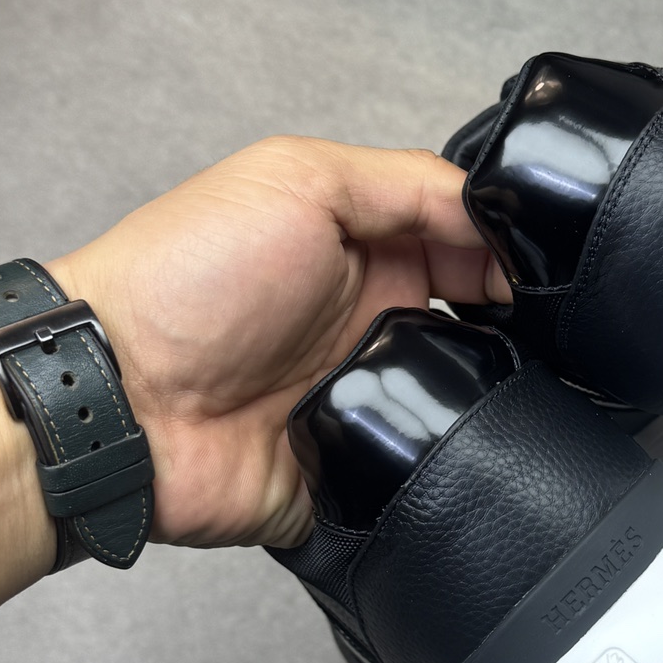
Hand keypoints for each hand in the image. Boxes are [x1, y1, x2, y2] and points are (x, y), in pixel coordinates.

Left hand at [49, 136, 509, 550]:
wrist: (116, 398)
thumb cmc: (185, 277)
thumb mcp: (300, 179)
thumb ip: (410, 185)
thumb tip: (501, 217)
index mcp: (368, 254)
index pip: (475, 252)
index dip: (517, 260)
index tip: (546, 276)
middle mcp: (375, 328)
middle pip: (489, 335)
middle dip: (520, 336)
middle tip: (540, 336)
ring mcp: (367, 405)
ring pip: (471, 412)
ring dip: (487, 402)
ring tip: (495, 391)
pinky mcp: (357, 479)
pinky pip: (428, 483)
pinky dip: (445, 469)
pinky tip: (455, 450)